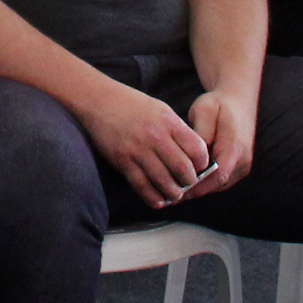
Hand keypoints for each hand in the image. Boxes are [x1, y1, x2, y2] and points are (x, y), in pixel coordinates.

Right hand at [79, 81, 213, 209]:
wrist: (99, 101)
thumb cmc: (133, 104)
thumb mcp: (161, 110)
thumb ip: (177, 130)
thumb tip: (194, 154)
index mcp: (169, 122)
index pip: (197, 149)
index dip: (203, 163)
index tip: (201, 167)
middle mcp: (155, 137)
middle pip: (183, 169)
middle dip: (190, 181)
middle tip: (190, 184)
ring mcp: (138, 150)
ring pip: (164, 181)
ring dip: (174, 193)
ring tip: (175, 194)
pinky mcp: (123, 161)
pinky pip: (142, 186)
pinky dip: (153, 197)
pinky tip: (159, 201)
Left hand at [182, 86, 257, 199]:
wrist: (238, 100)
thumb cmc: (218, 104)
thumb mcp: (205, 110)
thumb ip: (200, 133)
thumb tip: (193, 156)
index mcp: (235, 147)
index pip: (217, 176)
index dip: (197, 186)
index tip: (176, 188)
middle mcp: (242, 160)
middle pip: (216, 184)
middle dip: (193, 190)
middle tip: (169, 194)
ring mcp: (242, 166)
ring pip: (217, 185)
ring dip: (198, 188)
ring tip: (173, 188)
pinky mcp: (237, 168)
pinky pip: (220, 181)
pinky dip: (204, 182)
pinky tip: (185, 180)